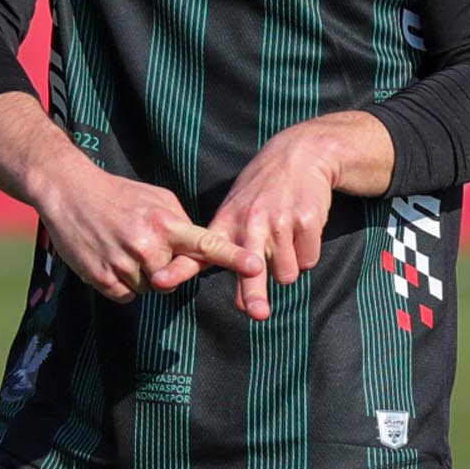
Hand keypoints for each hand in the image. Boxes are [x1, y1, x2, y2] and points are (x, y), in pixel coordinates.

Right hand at [33, 149, 260, 305]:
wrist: (68, 191)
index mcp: (166, 223)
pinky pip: (127, 295)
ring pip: (149, 289)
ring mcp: (123, 263)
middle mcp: (148, 245)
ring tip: (122, 246)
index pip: (207, 244)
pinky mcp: (102, 277)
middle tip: (142, 243)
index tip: (256, 267)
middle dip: (165, 268)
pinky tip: (111, 257)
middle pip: (173, 279)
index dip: (233, 257)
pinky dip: (122, 283)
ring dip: (141, 275)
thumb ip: (181, 224)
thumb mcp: (155, 198)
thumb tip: (199, 249)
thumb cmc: (118, 194)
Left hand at [154, 123, 340, 321]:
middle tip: (256, 314)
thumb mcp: (234, 210)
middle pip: (249, 271)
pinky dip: (307, 254)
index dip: (178, 269)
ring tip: (285, 240)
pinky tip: (301, 231)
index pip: (197, 252)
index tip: (161, 281)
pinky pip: (308, 261)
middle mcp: (249, 223)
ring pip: (286, 274)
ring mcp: (278, 222)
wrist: (300, 154)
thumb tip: (240, 303)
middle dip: (253, 294)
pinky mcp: (305, 221)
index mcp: (226, 223)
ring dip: (288, 267)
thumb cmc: (262, 190)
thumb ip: (227, 250)